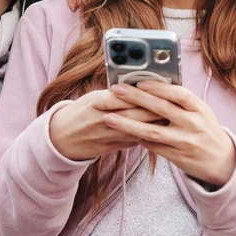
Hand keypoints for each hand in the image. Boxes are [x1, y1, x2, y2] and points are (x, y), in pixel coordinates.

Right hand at [48, 89, 163, 161]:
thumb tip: (139, 88)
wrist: (62, 138)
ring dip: (155, 124)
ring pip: (137, 130)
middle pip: (134, 114)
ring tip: (173, 117)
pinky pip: (134, 142)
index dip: (142, 94)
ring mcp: (107, 136)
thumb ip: (113, 94)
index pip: (123, 97)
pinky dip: (148, 135)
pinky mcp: (112, 148)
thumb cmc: (80, 112)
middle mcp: (102, 120)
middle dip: (155, 109)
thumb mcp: (92, 97)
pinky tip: (161, 131)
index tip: (159, 88)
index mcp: (96, 103)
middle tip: (173, 103)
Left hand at [103, 81, 235, 186]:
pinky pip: (153, 146)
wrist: (223, 162)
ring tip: (109, 118)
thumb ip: (182, 102)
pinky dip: (137, 138)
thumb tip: (153, 86)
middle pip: (161, 109)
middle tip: (116, 91)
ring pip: (152, 131)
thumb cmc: (207, 131)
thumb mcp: (201, 112)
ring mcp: (184, 142)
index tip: (139, 81)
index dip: (158, 87)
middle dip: (136, 98)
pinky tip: (122, 133)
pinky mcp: (177, 157)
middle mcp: (193, 124)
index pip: (179, 93)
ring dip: (127, 124)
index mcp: (200, 109)